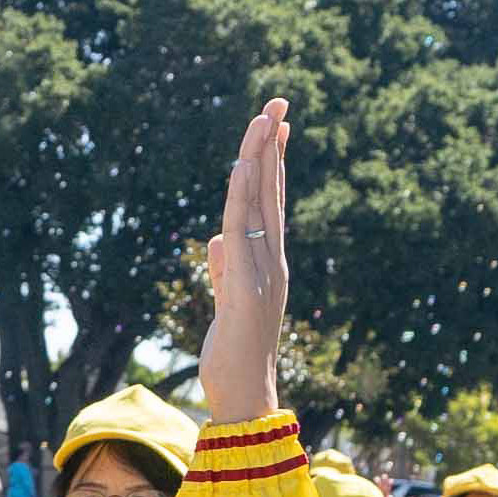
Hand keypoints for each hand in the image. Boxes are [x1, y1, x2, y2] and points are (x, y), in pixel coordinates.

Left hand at [199, 99, 290, 423]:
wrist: (242, 396)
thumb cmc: (234, 354)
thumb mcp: (225, 303)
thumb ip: (223, 270)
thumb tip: (219, 240)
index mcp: (267, 263)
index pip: (272, 203)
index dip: (274, 163)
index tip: (274, 124)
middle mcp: (272, 262)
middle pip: (272, 193)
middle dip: (273, 146)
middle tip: (278, 100)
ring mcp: (263, 274)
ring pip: (260, 206)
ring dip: (260, 161)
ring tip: (262, 120)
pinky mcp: (244, 290)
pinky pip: (242, 233)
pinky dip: (241, 198)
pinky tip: (240, 168)